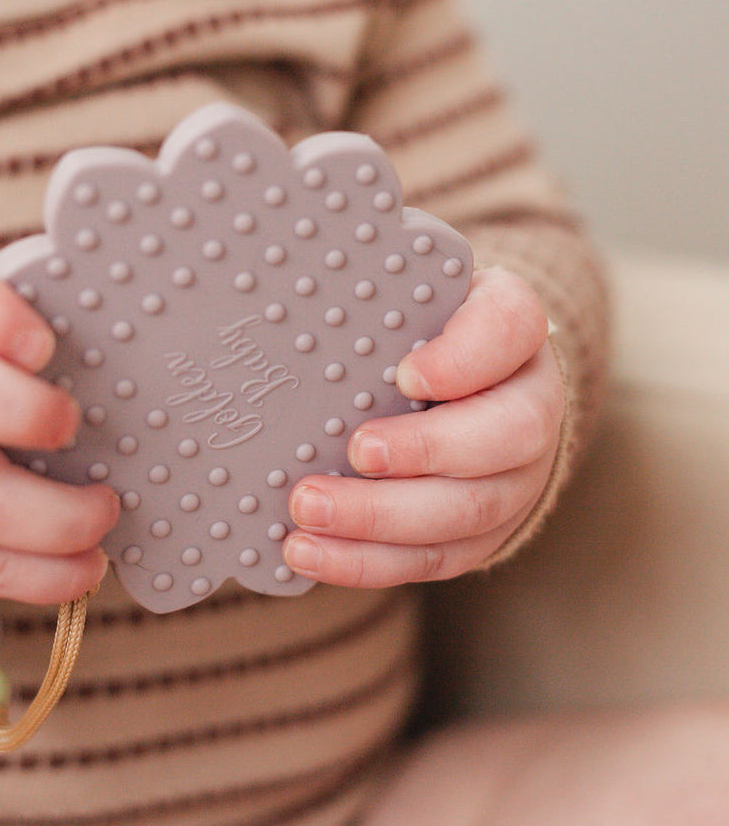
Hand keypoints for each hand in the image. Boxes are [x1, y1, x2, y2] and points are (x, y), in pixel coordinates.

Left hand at [282, 266, 564, 587]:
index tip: (407, 373)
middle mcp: (529, 408)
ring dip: (382, 519)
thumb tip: (294, 264)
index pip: (513, 327)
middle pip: (505, 437)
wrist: (461, 394)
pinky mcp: (477, 536)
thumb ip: (376, 284)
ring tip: (306, 513)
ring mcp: (513, 482)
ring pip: (465, 512)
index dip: (467, 356)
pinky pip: (432, 560)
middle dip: (424, 451)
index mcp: (513, 333)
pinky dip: (366, 562)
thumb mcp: (410, 295)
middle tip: (353, 452)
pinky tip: (306, 552)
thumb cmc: (420, 337)